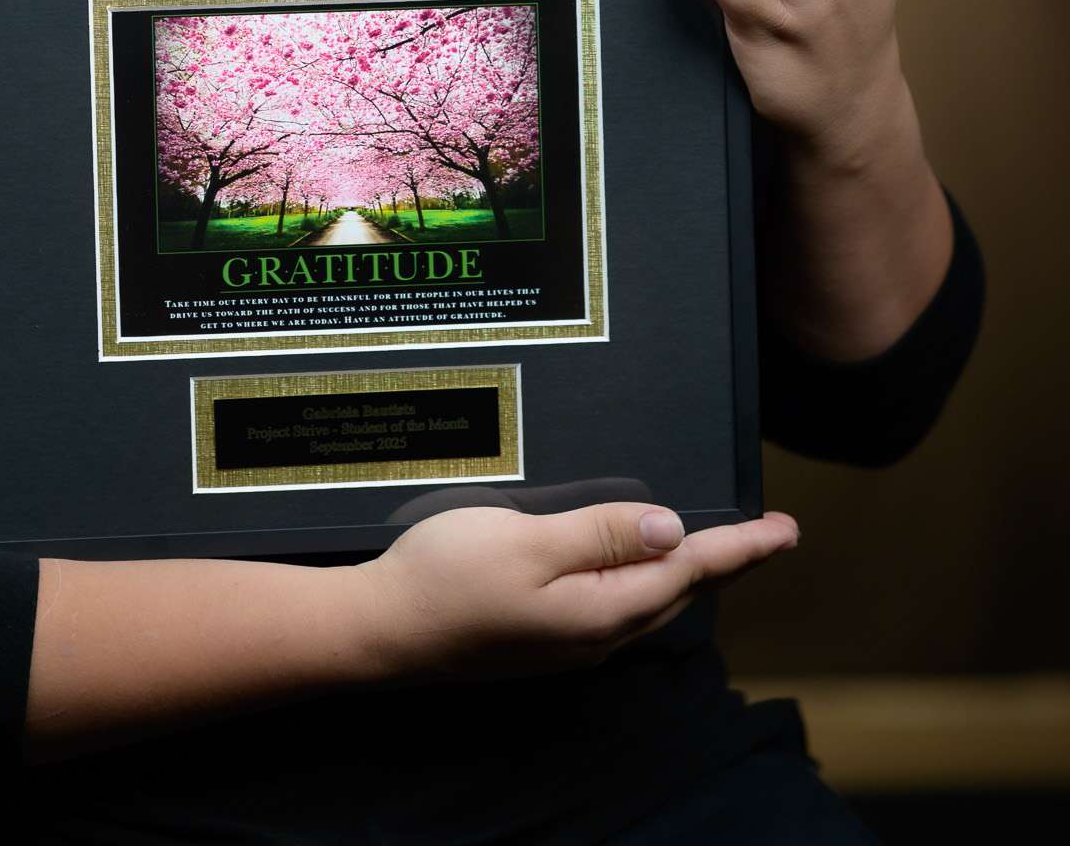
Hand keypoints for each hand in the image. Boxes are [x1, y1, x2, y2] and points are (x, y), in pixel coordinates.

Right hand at [350, 501, 798, 682]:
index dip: (740, 547)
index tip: (788, 529)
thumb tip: (671, 530)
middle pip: (678, 592)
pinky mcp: (545, 637)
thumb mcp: (527, 542)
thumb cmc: (447, 576)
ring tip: (717, 544)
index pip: (688, 571)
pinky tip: (638, 562)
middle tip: (764, 531)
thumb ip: (600, 534)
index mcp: (601, 611)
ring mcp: (569, 642)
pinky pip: (617, 605)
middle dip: (725, 561)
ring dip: (687, 571)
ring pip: (649, 602)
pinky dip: (645, 578)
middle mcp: (595, 635)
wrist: (382, 629)